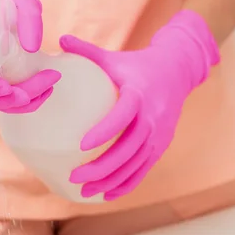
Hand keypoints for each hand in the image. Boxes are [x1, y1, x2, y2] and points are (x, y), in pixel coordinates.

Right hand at [0, 0, 59, 112]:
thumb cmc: (4, 4)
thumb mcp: (21, 0)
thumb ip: (29, 15)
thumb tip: (32, 47)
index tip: (7, 86)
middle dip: (2, 101)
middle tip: (31, 93)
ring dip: (15, 105)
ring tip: (44, 90)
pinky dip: (22, 103)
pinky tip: (44, 91)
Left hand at [61, 10, 219, 200]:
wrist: (177, 72)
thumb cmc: (136, 65)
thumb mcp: (113, 57)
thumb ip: (86, 51)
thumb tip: (57, 39)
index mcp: (140, 93)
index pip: (123, 115)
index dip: (104, 130)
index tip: (81, 144)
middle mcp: (153, 116)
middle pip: (129, 148)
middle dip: (102, 166)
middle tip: (75, 176)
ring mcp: (160, 134)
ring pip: (136, 164)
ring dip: (111, 180)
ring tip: (85, 191)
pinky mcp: (161, 145)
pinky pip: (144, 170)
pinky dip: (127, 184)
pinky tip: (107, 195)